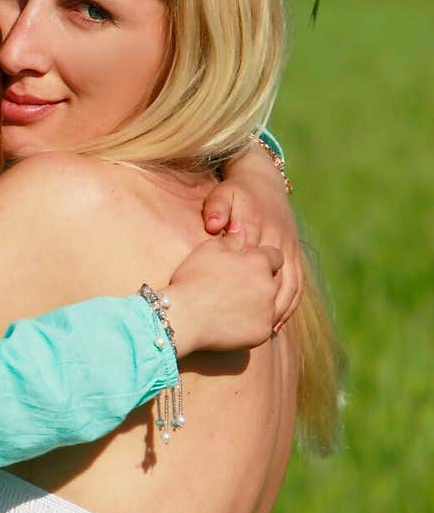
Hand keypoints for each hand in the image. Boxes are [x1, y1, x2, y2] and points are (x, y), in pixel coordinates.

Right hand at [164, 228, 282, 355]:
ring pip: (271, 305)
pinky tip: (235, 323)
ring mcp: (268, 311)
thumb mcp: (209, 250)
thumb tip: (242, 227)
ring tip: (236, 306)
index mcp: (259, 262)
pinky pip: (263, 326)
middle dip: (262, 282)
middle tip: (239, 287)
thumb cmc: (193, 279)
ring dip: (259, 304)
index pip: (274, 256)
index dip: (261, 260)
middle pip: (274, 281)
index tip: (248, 266)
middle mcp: (269, 286)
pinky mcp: (262, 332)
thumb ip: (232, 239)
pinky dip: (253, 325)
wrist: (184, 317)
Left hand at [202, 148, 301, 328]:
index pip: (253, 263)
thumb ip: (217, 209)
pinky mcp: (294, 254)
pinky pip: (298, 284)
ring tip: (264, 331)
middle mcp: (278, 241)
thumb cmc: (236, 192)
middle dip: (264, 305)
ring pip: (290, 285)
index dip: (243, 287)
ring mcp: (290, 248)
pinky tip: (277, 323)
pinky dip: (290, 305)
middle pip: (275, 279)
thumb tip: (214, 226)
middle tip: (247, 328)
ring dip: (280, 310)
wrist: (264, 181)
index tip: (230, 310)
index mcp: (259, 228)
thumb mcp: (223, 194)